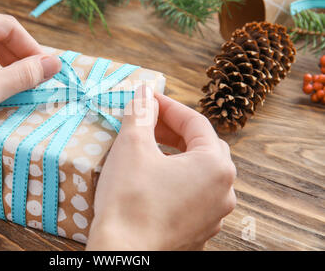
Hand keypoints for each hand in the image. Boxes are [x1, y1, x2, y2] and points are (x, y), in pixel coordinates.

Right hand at [86, 86, 235, 249]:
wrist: (123, 255)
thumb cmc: (130, 200)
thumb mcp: (132, 146)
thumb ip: (142, 112)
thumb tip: (144, 92)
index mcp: (215, 166)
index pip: (196, 122)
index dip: (169, 106)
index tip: (147, 98)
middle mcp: (223, 191)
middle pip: (203, 147)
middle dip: (175, 130)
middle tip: (149, 122)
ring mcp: (213, 215)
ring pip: (199, 173)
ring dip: (177, 155)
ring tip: (150, 149)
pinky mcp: (198, 231)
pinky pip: (193, 195)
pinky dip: (176, 180)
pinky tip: (153, 180)